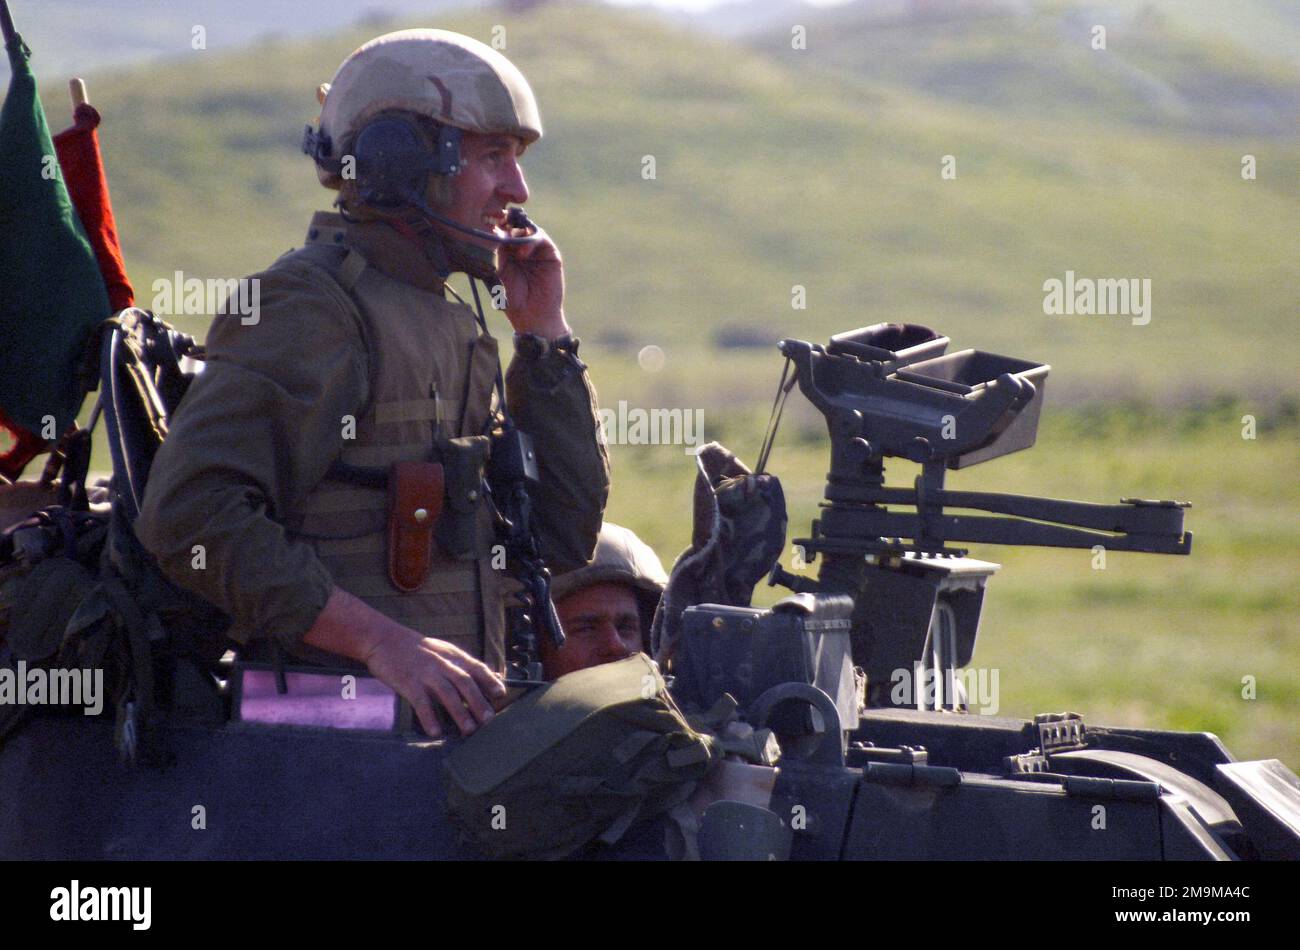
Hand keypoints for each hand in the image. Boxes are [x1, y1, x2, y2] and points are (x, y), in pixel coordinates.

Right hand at [363, 630, 507, 737]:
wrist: (384, 639)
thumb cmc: (418, 649)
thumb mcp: (444, 651)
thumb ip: (464, 664)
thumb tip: (491, 676)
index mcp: (453, 655)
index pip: (477, 667)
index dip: (490, 681)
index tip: (501, 695)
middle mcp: (442, 663)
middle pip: (465, 683)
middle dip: (478, 701)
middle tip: (489, 720)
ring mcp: (425, 673)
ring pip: (446, 693)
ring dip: (459, 712)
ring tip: (469, 730)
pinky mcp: (408, 682)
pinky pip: (421, 702)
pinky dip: (429, 717)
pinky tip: (435, 732)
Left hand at [496, 228, 569, 338]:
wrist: (534, 316)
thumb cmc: (513, 300)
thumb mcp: (500, 274)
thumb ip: (499, 253)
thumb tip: (495, 232)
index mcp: (508, 254)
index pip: (503, 232)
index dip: (498, 226)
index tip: (488, 222)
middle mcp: (523, 250)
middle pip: (516, 227)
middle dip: (508, 223)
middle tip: (499, 223)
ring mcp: (538, 251)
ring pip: (529, 229)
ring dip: (519, 232)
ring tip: (510, 241)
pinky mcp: (551, 255)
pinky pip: (541, 239)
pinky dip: (531, 241)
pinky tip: (522, 254)